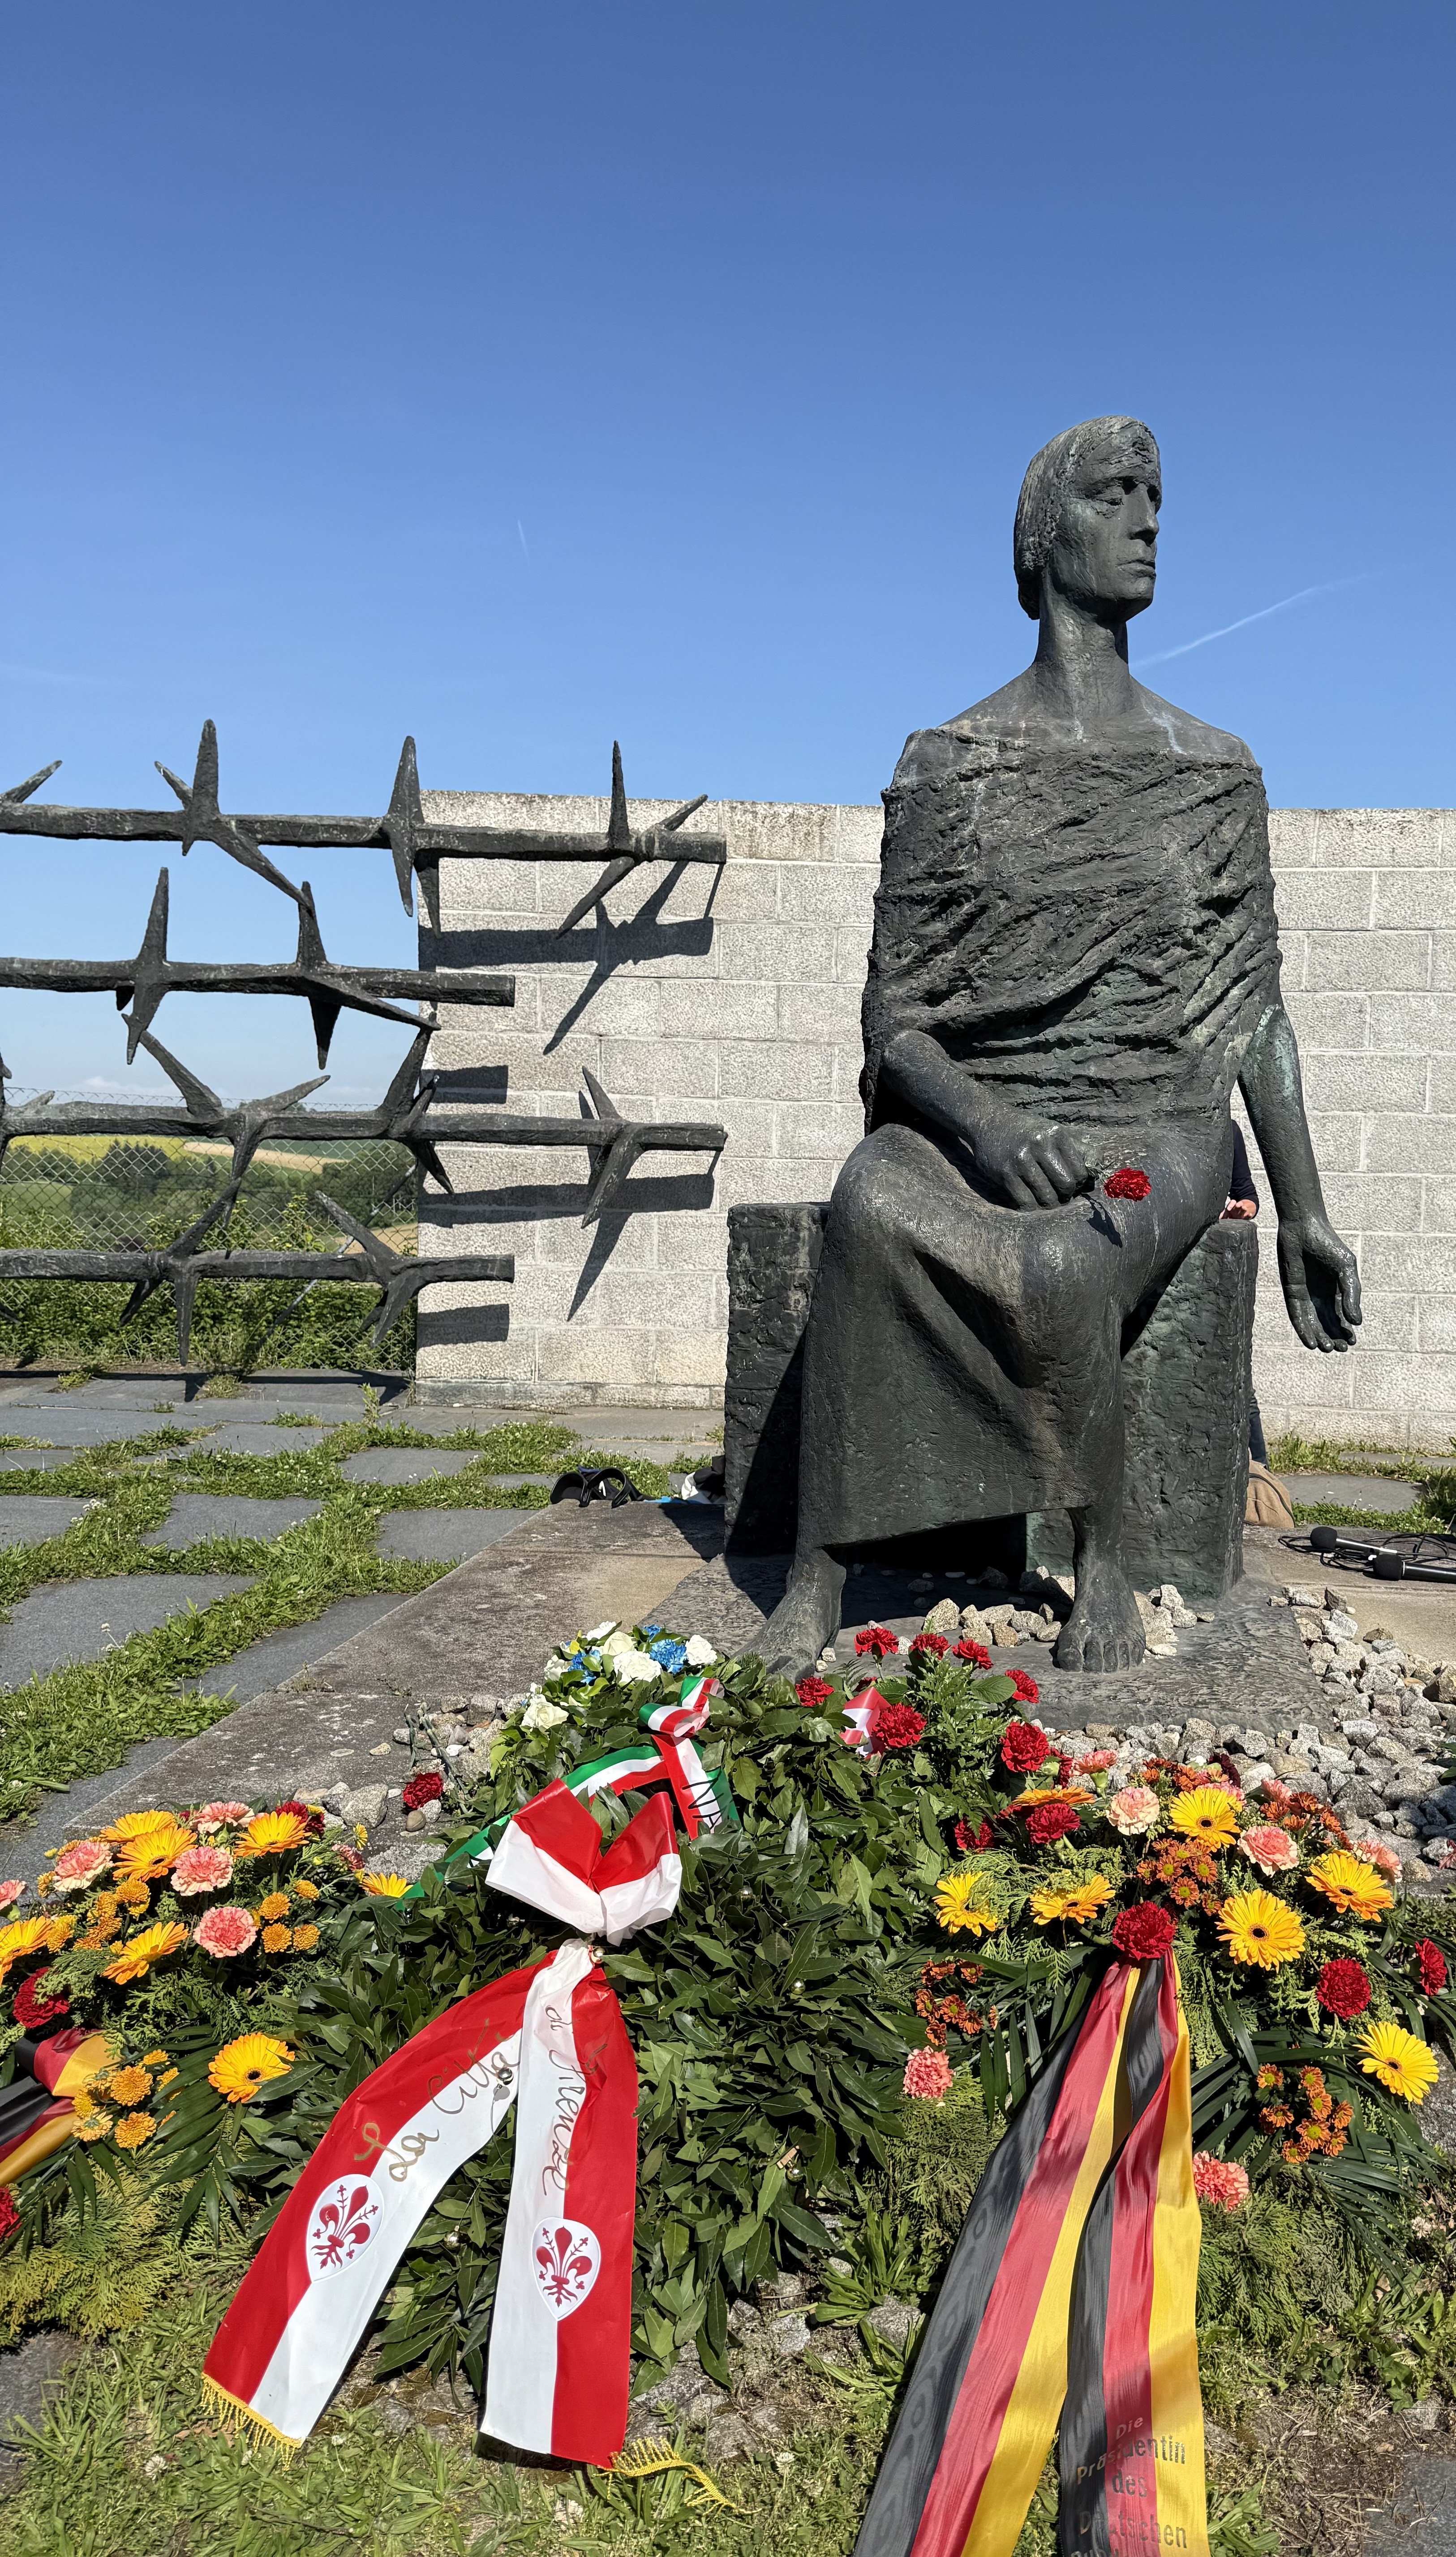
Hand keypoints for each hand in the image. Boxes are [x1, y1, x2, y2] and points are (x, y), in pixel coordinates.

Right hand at [975, 1111, 1091, 1211]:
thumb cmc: (1027, 1131)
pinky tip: (1029, 1197)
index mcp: (1056, 1134)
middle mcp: (1040, 1144)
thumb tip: (1099, 1172)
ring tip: (1044, 1196)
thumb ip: (1079, 1150)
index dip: (1079, 1184)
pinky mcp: (1005, 1173)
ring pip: (1047, 1198)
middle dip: (1064, 1195)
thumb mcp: (1054, 1132)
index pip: (1081, 1172)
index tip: (1070, 1183)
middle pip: (1066, 1186)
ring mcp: (1021, 1159)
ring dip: (1047, 1202)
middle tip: (1058, 1192)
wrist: (989, 1121)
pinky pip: (1025, 1202)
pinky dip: (1030, 1205)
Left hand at [1221, 1197, 1257, 1220]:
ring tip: (1243, 1208)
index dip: (1230, 1205)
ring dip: (1243, 1208)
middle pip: (1238, 1204)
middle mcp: (1238, 1208)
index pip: (1232, 1203)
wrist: (1241, 1214)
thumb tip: (1215, 1218)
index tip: (1228, 1209)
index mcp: (1232, 1206)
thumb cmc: (1231, 1214)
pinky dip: (1249, 1215)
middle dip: (1238, 1204)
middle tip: (1237, 1205)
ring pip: (1243, 1208)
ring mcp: (1243, 1211)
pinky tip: (1249, 1214)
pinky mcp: (1247, 1216)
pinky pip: (1248, 1215)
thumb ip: (1222, 1215)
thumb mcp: (1226, 1214)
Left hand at [1277, 1213, 1360, 1351]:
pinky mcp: (1291, 1293)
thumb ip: (1351, 1295)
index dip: (1346, 1331)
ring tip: (1326, 1348)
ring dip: (1319, 1337)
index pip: (1341, 1317)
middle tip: (1339, 1349)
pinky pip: (1296, 1316)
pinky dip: (1303, 1330)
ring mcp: (1305, 1296)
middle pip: (1327, 1324)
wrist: (1304, 1228)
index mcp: (1337, 1291)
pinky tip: (1310, 1341)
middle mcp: (1320, 1296)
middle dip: (1333, 1338)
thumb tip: (1357, 1322)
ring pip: (1312, 1323)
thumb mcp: (1346, 1270)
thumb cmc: (1328, 1245)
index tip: (1352, 1342)